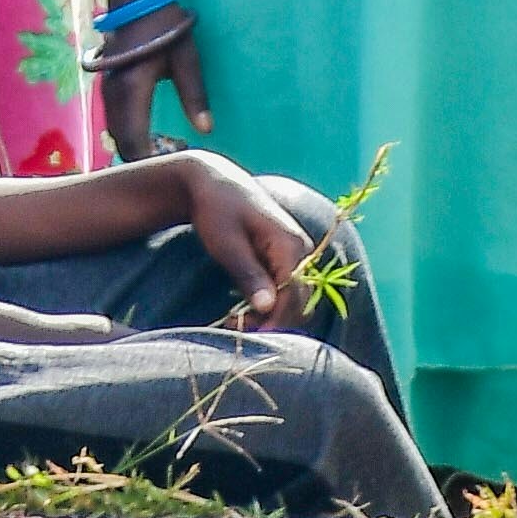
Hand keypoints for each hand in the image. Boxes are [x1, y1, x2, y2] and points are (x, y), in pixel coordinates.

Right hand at [101, 0, 208, 159]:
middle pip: (122, 142)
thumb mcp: (187, 60)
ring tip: (163, 151)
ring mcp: (107, 92)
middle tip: (171, 163)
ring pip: (115, 133)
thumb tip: (206, 131)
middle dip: (143, 159)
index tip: (172, 167)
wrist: (137, 2)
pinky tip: (148, 136)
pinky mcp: (108, 88)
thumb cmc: (167, 29)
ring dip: (135, 147)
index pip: (135, 141)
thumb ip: (195, 96)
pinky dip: (129, 135)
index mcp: (133, 90)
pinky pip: (114, 122)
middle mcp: (114, 95)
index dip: (150, 161)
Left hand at [169, 151, 311, 326]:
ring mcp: (297, 253)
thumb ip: (249, 274)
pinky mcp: (287, 257)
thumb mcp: (227, 244)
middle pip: (301, 301)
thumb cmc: (216, 210)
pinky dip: (270, 303)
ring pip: (295, 298)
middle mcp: (303, 250)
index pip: (295, 295)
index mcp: (291, 244)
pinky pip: (287, 288)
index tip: (246, 335)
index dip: (275, 320)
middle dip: (274, 321)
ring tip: (237, 320)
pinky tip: (244, 308)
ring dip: (272, 315)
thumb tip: (269, 307)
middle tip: (236, 328)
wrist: (212, 182)